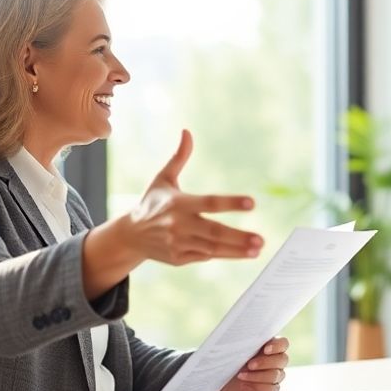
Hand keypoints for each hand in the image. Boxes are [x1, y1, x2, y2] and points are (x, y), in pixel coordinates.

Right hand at [126, 129, 263, 264]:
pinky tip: (241, 253)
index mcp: (179, 203)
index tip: (252, 203)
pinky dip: (222, 254)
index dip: (231, 203)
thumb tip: (187, 132)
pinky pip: (204, 257)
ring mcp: (178, 243)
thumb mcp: (163, 179)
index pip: (210, 202)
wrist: (130, 235)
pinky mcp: (178, 258)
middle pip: (214, 231)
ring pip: (212, 248)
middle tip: (261, 239)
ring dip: (236, 250)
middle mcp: (179, 224)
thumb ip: (179, 158)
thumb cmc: (151, 203)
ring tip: (257, 249)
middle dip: (238, 237)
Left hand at [215, 337, 289, 390]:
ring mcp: (274, 377)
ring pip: (276, 376)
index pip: (283, 343)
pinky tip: (245, 385)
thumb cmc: (228, 361)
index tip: (265, 349)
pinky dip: (258, 388)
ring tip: (241, 376)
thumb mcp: (233, 348)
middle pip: (283, 360)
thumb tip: (244, 334)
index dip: (277, 346)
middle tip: (249, 364)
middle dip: (265, 362)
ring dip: (257, 376)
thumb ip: (243, 341)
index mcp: (269, 346)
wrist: (220, 381)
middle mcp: (275, 361)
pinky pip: (271, 390)